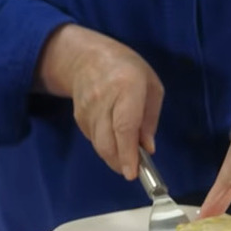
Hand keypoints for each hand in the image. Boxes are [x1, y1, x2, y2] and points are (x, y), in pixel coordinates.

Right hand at [35, 24, 162, 178]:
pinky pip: (93, 139)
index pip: (124, 127)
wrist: (87, 57)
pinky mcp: (78, 117)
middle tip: (133, 171)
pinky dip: (106, 146)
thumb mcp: (151, 87)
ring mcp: (87, 108)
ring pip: (99, 144)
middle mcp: (104, 98)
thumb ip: (150, 118)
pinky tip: (115, 142)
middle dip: (120, 162)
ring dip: (113, 157)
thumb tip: (148, 148)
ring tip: (127, 159)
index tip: (132, 173)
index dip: (128, 153)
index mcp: (127, 86)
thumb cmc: (128, 70)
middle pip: (108, 141)